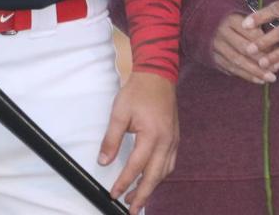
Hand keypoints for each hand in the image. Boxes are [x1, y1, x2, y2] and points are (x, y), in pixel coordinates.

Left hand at [98, 71, 177, 210]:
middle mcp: (166, 142)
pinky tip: (152, 179)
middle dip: (142, 195)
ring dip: (152, 187)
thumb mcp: (119, 113)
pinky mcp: (175, 138)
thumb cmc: (137, 92)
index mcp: (152, 136)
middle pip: (155, 176)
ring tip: (138, 197)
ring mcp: (173, 141)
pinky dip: (160, 175)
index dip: (124, 183)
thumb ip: (111, 139)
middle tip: (131, 208)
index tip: (114, 194)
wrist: (157, 76)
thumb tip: (104, 161)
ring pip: (164, 172)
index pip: (136, 167)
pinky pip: (170, 163)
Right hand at [210, 13, 275, 84]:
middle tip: (276, 69)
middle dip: (261, 60)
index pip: (250, 33)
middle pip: (243, 48)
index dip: (265, 43)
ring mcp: (216, 45)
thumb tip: (278, 44)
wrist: (205, 23)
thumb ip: (258, 28)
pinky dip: (245, 76)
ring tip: (270, 78)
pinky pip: (230, 68)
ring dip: (254, 72)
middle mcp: (222, 32)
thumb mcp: (243, 18)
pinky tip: (258, 80)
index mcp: (231, 19)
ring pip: (236, 61)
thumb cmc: (233, 22)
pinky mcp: (213, 57)